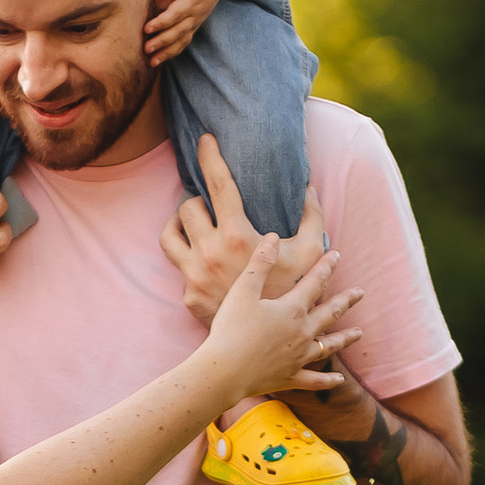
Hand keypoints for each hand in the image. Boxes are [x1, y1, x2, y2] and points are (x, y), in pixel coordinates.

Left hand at [143, 0, 226, 64]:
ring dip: (167, 52)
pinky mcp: (194, 26)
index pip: (176, 13)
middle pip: (178, 31)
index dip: (162, 22)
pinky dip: (172, 52)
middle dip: (162, 41)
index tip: (147, 28)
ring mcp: (196, 22)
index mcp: (194, 0)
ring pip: (181, 40)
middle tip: (146, 48)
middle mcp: (196, 14)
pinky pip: (184, 42)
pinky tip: (159, 59)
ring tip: (152, 61)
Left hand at [160, 139, 328, 321]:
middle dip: (197, 199)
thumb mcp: (311, 253)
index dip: (209, 156)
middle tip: (210, 203)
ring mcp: (194, 275)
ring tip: (196, 222)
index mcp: (238, 236)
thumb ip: (314, 216)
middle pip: (188, 205)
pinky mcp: (187, 294)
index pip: (217, 184)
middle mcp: (210, 253)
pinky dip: (186, 255)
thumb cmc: (292, 294)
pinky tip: (200, 255)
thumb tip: (309, 186)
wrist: (266, 344)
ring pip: (170, 232)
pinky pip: (177, 264)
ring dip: (181, 223)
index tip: (204, 139)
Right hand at [202, 240, 363, 409]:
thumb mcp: (243, 291)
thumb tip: (273, 237)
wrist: (224, 372)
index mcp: (292, 309)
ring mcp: (298, 357)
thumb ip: (260, 263)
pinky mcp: (290, 378)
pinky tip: (340, 381)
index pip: (315, 282)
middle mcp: (302, 333)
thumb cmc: (230, 330)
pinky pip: (314, 380)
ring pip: (329, 346)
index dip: (326, 266)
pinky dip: (328, 381)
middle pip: (330, 313)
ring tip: (359, 333)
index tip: (337, 254)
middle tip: (360, 292)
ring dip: (345, 338)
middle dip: (346, 301)